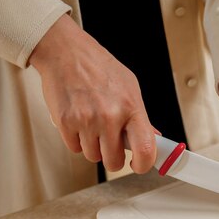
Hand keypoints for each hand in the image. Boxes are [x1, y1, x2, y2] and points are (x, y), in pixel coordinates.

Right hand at [29, 14, 155, 172]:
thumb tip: (153, 137)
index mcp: (131, 107)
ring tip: (94, 125)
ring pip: (93, 156)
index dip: (144, 164)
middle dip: (114, 157)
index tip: (140, 165)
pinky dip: (77, 141)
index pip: (145, 148)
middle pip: (114, 161)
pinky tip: (80, 122)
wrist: (67, 52)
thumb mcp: (130, 87)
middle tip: (112, 144)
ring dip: (94, 147)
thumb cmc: (99, 67)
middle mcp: (109, 115)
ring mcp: (86, 120)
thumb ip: (140, 116)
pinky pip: (75, 148)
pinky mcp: (65, 122)